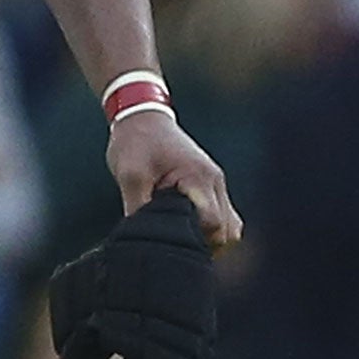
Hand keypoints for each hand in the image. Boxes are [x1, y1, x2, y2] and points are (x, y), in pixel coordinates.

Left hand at [106, 112, 241, 250]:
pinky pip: (223, 217)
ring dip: (210, 238)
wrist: (140, 115)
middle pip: (228, 230)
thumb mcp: (129, 175)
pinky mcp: (210, 185)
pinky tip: (187, 230)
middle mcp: (214, 181)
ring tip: (181, 238)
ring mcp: (216, 183)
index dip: (196, 241)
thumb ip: (139, 209)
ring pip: (230, 226)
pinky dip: (210, 228)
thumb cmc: (134, 143)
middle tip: (175, 243)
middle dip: (205, 244)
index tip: (173, 241)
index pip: (213, 225)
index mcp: (198, 178)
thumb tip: (143, 239)